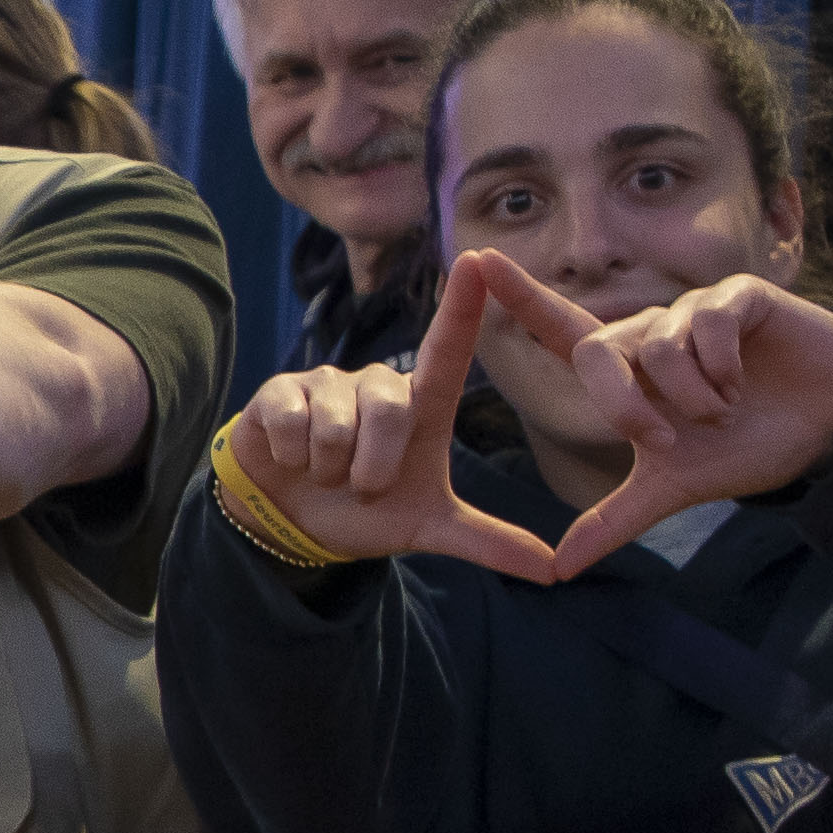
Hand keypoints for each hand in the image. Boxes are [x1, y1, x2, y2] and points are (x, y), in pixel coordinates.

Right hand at [216, 252, 568, 584]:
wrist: (292, 521)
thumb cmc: (367, 511)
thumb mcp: (428, 527)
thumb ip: (487, 541)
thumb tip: (554, 571)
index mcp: (421, 406)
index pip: (447, 348)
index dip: (462, 306)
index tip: (477, 261)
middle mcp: (378, 384)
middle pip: (389, 411)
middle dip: (372, 468)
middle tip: (360, 486)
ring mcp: (326, 383)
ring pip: (337, 423)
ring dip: (330, 467)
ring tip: (325, 472)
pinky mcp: (277, 390)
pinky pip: (291, 421)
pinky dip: (293, 456)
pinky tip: (291, 459)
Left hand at [473, 255, 832, 578]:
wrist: (828, 428)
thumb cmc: (746, 445)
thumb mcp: (674, 487)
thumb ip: (614, 519)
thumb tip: (559, 569)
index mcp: (626, 370)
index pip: (559, 328)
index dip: (520, 295)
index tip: (476, 261)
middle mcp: (649, 332)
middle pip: (598, 351)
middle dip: (627, 405)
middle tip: (666, 437)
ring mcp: (692, 310)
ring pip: (659, 345)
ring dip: (694, 396)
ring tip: (725, 412)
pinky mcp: (738, 297)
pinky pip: (708, 322)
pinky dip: (723, 365)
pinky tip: (745, 382)